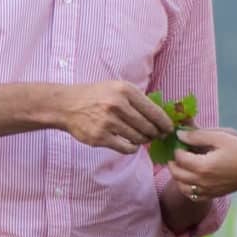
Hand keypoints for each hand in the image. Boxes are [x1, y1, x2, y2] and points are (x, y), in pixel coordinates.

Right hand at [53, 81, 174, 154]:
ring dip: (144, 140)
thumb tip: (161, 117)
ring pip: (138, 138)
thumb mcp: (117, 88)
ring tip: (143, 138)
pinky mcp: (100, 137)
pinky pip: (126, 148)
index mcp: (125, 90)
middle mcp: (117, 105)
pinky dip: (132, 148)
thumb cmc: (96, 96)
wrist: (67, 105)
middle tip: (157, 136)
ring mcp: (108, 122)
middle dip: (156, 133)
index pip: (154, 111)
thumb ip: (137, 100)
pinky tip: (131, 144)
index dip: (165, 123)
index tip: (169, 129)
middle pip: (148, 126)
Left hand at [167, 127, 236, 199]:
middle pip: (177, 174)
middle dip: (173, 162)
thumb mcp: (221, 137)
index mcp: (203, 166)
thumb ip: (198, 136)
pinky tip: (190, 179)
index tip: (181, 141)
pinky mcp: (213, 195)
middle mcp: (202, 182)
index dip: (177, 148)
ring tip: (182, 165)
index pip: (179, 158)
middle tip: (177, 152)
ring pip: (182, 187)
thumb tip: (180, 135)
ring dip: (177, 176)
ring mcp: (207, 191)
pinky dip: (186, 188)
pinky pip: (192, 196)